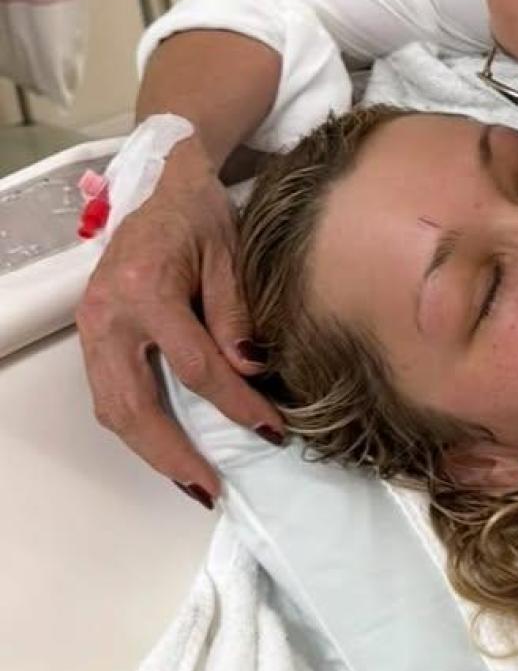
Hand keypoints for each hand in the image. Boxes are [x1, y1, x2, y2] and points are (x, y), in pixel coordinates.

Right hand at [75, 137, 283, 502]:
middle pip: (134, 404)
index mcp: (146, 291)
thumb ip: (236, 315)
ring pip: (112, 408)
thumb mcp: (231, 255)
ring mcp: (92, 327)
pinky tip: (168, 449)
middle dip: (173, 453)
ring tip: (191, 481)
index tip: (271, 430)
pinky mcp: (92, 334)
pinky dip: (137, 427)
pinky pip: (109, 393)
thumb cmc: (201, 215)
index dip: (235, 405)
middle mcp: (109, 315)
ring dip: (150, 450)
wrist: (161, 183)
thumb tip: (249, 372)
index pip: (195, 367)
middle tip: (211, 488)